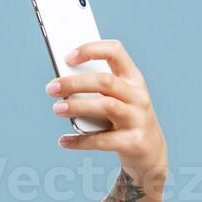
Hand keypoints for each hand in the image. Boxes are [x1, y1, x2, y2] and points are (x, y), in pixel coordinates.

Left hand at [49, 40, 166, 186]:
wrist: (151, 152)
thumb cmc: (124, 119)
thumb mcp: (118, 99)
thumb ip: (96, 90)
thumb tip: (62, 85)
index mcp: (133, 79)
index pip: (115, 52)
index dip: (91, 50)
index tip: (67, 57)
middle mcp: (138, 96)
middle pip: (105, 81)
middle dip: (75, 82)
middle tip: (51, 88)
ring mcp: (138, 119)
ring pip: (106, 106)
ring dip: (78, 106)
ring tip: (57, 108)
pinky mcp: (133, 142)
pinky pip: (102, 140)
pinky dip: (80, 141)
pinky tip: (64, 140)